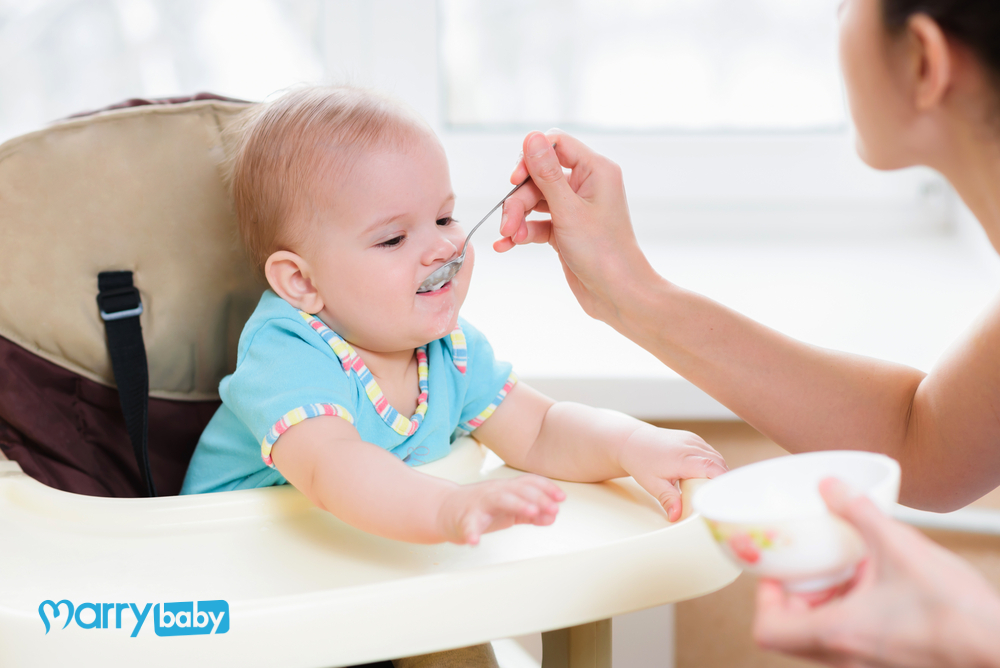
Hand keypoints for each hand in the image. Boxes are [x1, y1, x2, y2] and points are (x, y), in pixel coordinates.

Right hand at [436, 475, 565, 544]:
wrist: (445, 510)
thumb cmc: (480, 509)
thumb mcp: (509, 510)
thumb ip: (529, 513)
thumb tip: (552, 516)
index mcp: (506, 489)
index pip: (529, 483)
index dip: (546, 488)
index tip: (561, 498)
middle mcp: (494, 492)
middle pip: (517, 489)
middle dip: (537, 497)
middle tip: (553, 508)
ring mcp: (479, 504)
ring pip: (499, 499)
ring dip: (517, 504)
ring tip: (531, 512)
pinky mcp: (463, 519)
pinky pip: (468, 525)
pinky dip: (471, 533)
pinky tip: (475, 542)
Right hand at [495, 130, 658, 333]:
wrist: (618, 295)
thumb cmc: (603, 253)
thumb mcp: (568, 210)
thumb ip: (546, 173)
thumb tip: (530, 137)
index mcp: (595, 171)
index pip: (556, 144)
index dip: (531, 158)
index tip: (514, 180)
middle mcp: (585, 185)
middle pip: (539, 176)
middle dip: (519, 200)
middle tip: (507, 222)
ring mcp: (575, 209)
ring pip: (534, 201)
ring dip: (517, 218)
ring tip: (508, 237)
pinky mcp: (565, 230)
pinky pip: (537, 223)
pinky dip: (522, 232)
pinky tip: (506, 245)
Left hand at [618, 424, 727, 521]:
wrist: (632, 441)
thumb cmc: (641, 461)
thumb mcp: (652, 484)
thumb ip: (668, 500)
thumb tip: (676, 516)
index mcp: (682, 458)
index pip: (712, 468)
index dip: (722, 482)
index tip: (724, 496)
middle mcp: (690, 445)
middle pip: (718, 463)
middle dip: (722, 480)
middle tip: (719, 498)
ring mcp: (693, 440)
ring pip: (716, 457)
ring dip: (718, 472)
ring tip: (711, 489)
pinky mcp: (693, 438)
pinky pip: (709, 452)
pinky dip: (711, 464)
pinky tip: (705, 476)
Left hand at [753, 478, 999, 667]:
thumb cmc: (958, 611)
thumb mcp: (900, 546)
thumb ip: (858, 511)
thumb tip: (829, 486)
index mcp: (838, 634)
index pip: (768, 632)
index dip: (764, 601)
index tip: (778, 573)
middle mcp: (847, 660)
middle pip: (793, 635)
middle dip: (798, 596)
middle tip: (814, 566)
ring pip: (825, 640)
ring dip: (828, 604)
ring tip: (852, 571)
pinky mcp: (893, 667)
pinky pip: (855, 643)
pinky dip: (855, 615)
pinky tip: (882, 587)